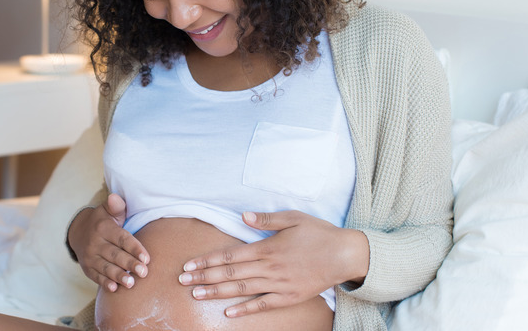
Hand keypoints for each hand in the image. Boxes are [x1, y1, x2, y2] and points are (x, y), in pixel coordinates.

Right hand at [68, 193, 149, 291]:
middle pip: (115, 255)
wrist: (78, 232)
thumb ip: (116, 206)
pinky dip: (104, 283)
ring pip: (106, 267)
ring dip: (119, 276)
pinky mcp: (87, 267)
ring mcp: (90, 256)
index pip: (122, 239)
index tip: (146, 258)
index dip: (135, 248)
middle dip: (130, 264)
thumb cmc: (102, 221)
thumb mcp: (108, 211)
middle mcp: (95, 243)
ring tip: (131, 283)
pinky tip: (114, 288)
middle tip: (144, 272)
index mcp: (104, 229)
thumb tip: (115, 197)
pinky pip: (96, 276)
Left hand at [178, 210, 368, 317]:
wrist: (345, 255)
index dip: (207, 261)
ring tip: (196, 294)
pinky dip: (245, 309)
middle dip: (204, 277)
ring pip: (242, 290)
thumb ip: (267, 219)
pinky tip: (229, 313)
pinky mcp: (289, 296)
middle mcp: (270, 268)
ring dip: (217, 292)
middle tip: (182, 281)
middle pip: (230, 274)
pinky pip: (263, 304)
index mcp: (268, 247)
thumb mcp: (294, 218)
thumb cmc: (319, 233)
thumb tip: (244, 215)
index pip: (230, 256)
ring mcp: (279, 284)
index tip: (189, 265)